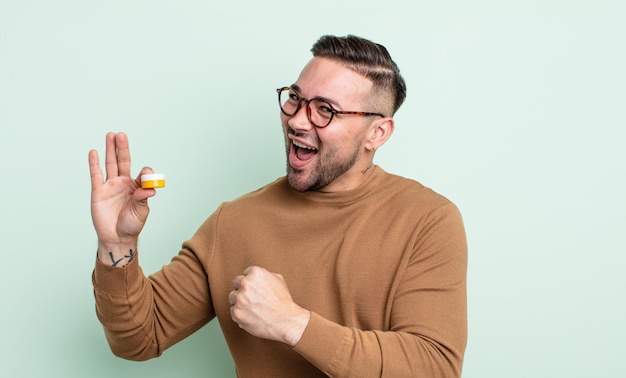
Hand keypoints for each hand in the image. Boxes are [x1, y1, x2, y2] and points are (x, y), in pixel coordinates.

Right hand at [89, 132, 155, 264]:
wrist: (117, 238)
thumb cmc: (132, 225)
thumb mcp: (141, 211)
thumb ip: (143, 197)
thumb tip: (150, 187)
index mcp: (137, 187)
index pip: (141, 173)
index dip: (144, 172)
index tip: (145, 173)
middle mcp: (123, 183)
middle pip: (123, 162)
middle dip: (122, 148)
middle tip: (121, 135)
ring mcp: (110, 186)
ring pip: (110, 164)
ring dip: (110, 150)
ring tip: (110, 135)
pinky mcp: (98, 192)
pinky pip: (96, 175)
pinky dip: (94, 164)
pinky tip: (94, 152)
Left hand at [229, 266, 310, 345]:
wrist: (285, 321)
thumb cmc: (283, 302)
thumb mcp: (278, 280)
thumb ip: (265, 275)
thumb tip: (256, 276)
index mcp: (255, 273)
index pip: (245, 273)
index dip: (252, 282)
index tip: (256, 289)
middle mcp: (246, 283)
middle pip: (236, 283)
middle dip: (243, 290)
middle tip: (253, 298)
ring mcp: (239, 298)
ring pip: (232, 297)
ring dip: (240, 302)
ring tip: (253, 308)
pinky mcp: (236, 312)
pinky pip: (233, 311)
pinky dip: (240, 314)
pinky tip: (251, 316)